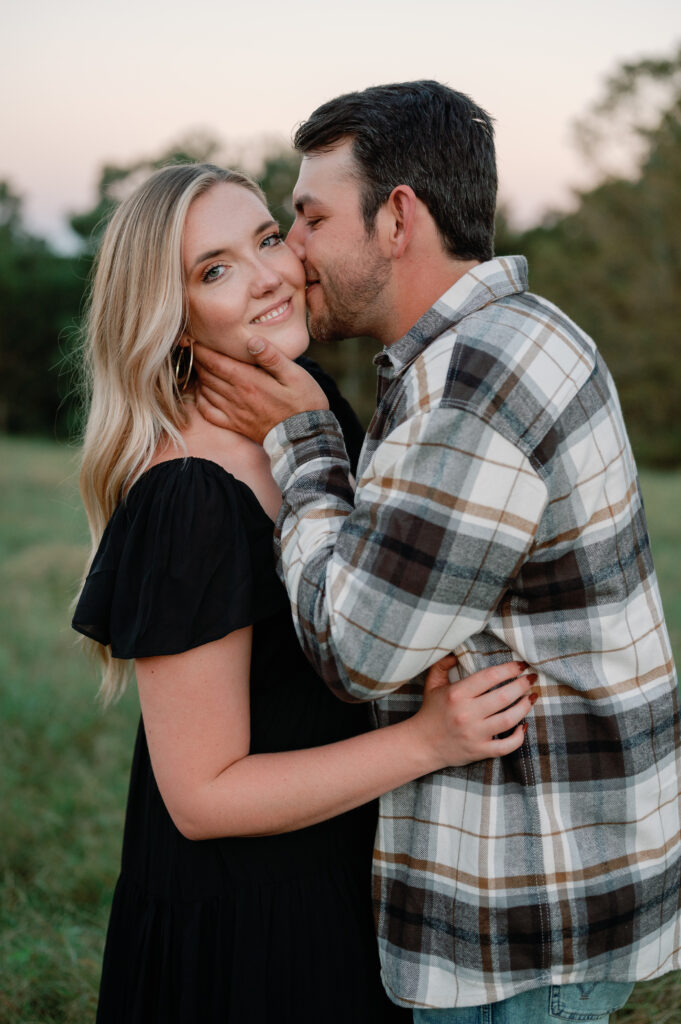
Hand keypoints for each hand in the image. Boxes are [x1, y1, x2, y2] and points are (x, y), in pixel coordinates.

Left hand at [194, 338, 328, 443]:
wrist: (306, 436)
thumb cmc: (303, 402)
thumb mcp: (295, 375)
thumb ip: (272, 357)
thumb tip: (252, 340)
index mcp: (248, 381)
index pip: (215, 362)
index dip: (200, 350)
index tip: (192, 339)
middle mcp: (237, 396)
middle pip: (207, 374)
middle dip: (197, 360)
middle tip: (193, 349)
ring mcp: (234, 412)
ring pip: (205, 391)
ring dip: (198, 377)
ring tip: (198, 366)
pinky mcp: (236, 425)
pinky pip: (209, 413)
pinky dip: (201, 400)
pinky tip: (204, 392)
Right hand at [412, 656, 536, 768]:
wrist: (421, 744)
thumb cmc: (430, 711)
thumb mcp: (432, 684)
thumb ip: (443, 664)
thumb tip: (457, 653)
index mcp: (457, 694)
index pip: (490, 677)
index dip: (509, 669)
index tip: (520, 665)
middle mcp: (467, 713)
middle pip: (504, 696)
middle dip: (522, 685)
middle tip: (531, 678)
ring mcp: (475, 734)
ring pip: (510, 719)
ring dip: (525, 706)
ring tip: (532, 697)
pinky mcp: (480, 750)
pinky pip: (506, 746)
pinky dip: (519, 737)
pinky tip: (524, 725)